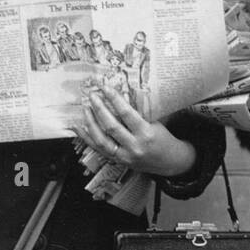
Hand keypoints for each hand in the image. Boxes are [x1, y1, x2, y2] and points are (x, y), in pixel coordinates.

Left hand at [78, 86, 195, 177]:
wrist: (170, 162)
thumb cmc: (163, 138)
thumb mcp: (155, 122)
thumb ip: (139, 112)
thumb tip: (121, 95)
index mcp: (146, 134)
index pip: (126, 114)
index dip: (115, 99)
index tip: (106, 87)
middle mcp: (134, 147)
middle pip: (111, 127)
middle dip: (99, 109)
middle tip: (92, 96)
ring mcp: (124, 156)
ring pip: (101, 140)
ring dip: (91, 123)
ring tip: (85, 109)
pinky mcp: (118, 161)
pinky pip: (98, 149)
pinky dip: (87, 138)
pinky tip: (79, 127)